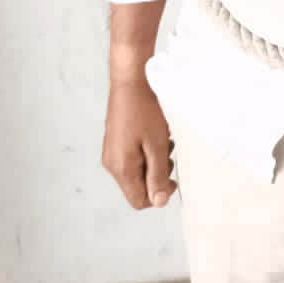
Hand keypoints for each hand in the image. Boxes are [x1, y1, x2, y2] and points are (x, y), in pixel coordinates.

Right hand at [102, 78, 176, 209]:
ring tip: (161, 140)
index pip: (138, 200)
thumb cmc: (143, 109)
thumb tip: (158, 202)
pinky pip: (132, 158)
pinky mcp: (114, 142)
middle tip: (166, 153)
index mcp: (121, 168)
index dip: (158, 194)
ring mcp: (111, 152)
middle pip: (137, 186)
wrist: (131, 80)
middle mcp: (111, 163)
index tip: (172, 177)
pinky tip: (152, 135)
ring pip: (136, 171)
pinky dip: (145, 151)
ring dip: (153, 161)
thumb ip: (158, 175)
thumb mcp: (157, 145)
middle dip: (156, 174)